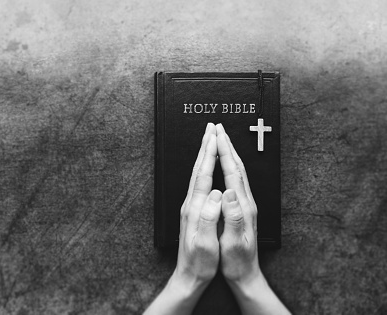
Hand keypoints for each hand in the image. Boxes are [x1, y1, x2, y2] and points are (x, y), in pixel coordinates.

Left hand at [144, 123, 221, 314]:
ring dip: (204, 155)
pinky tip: (207, 168)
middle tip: (211, 128)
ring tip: (209, 141)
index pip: (204, 175)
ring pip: (198, 174)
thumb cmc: (199, 263)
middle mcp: (191, 204)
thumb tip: (217, 194)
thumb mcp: (206, 243)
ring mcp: (191, 207)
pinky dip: (204, 169)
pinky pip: (199, 183)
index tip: (215, 136)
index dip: (210, 154)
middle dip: (205, 147)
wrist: (188, 276)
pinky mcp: (193, 212)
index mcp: (195, 208)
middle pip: (198, 169)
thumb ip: (209, 218)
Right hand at [216, 124, 290, 314]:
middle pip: (237, 167)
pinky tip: (225, 165)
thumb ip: (232, 216)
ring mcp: (245, 204)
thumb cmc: (237, 261)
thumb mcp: (233, 242)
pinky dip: (229, 166)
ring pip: (237, 172)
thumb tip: (229, 192)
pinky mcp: (242, 209)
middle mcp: (246, 202)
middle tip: (218, 127)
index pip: (232, 173)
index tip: (216, 135)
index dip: (224, 152)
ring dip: (229, 153)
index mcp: (242, 206)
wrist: (246, 274)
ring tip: (221, 139)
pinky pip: (236, 180)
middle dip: (227, 145)